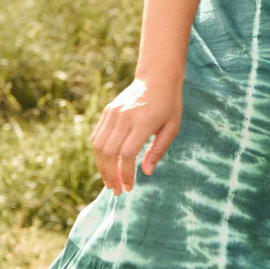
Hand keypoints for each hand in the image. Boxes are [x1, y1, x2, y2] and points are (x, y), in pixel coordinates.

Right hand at [91, 77, 181, 193]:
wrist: (156, 78)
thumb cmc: (169, 105)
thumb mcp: (172, 128)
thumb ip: (158, 150)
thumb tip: (147, 172)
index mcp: (142, 122)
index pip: (126, 154)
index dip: (125, 174)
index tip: (128, 187)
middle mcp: (124, 118)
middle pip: (108, 152)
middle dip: (110, 175)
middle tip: (116, 190)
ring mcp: (113, 113)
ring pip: (98, 145)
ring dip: (102, 166)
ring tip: (109, 181)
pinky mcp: (108, 111)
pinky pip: (97, 136)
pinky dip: (99, 153)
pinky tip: (106, 164)